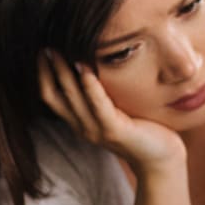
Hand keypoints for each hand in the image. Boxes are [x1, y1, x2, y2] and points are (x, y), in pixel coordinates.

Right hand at [38, 52, 185, 172]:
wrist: (161, 159)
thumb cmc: (142, 130)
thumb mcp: (116, 109)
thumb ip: (103, 94)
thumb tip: (96, 62)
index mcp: (80, 121)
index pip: (51, 96)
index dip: (43, 74)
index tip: (43, 50)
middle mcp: (83, 127)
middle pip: (54, 96)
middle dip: (49, 69)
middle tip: (46, 45)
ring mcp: (96, 130)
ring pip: (72, 98)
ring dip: (63, 72)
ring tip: (59, 51)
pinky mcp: (114, 130)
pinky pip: (98, 105)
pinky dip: (89, 86)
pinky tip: (85, 67)